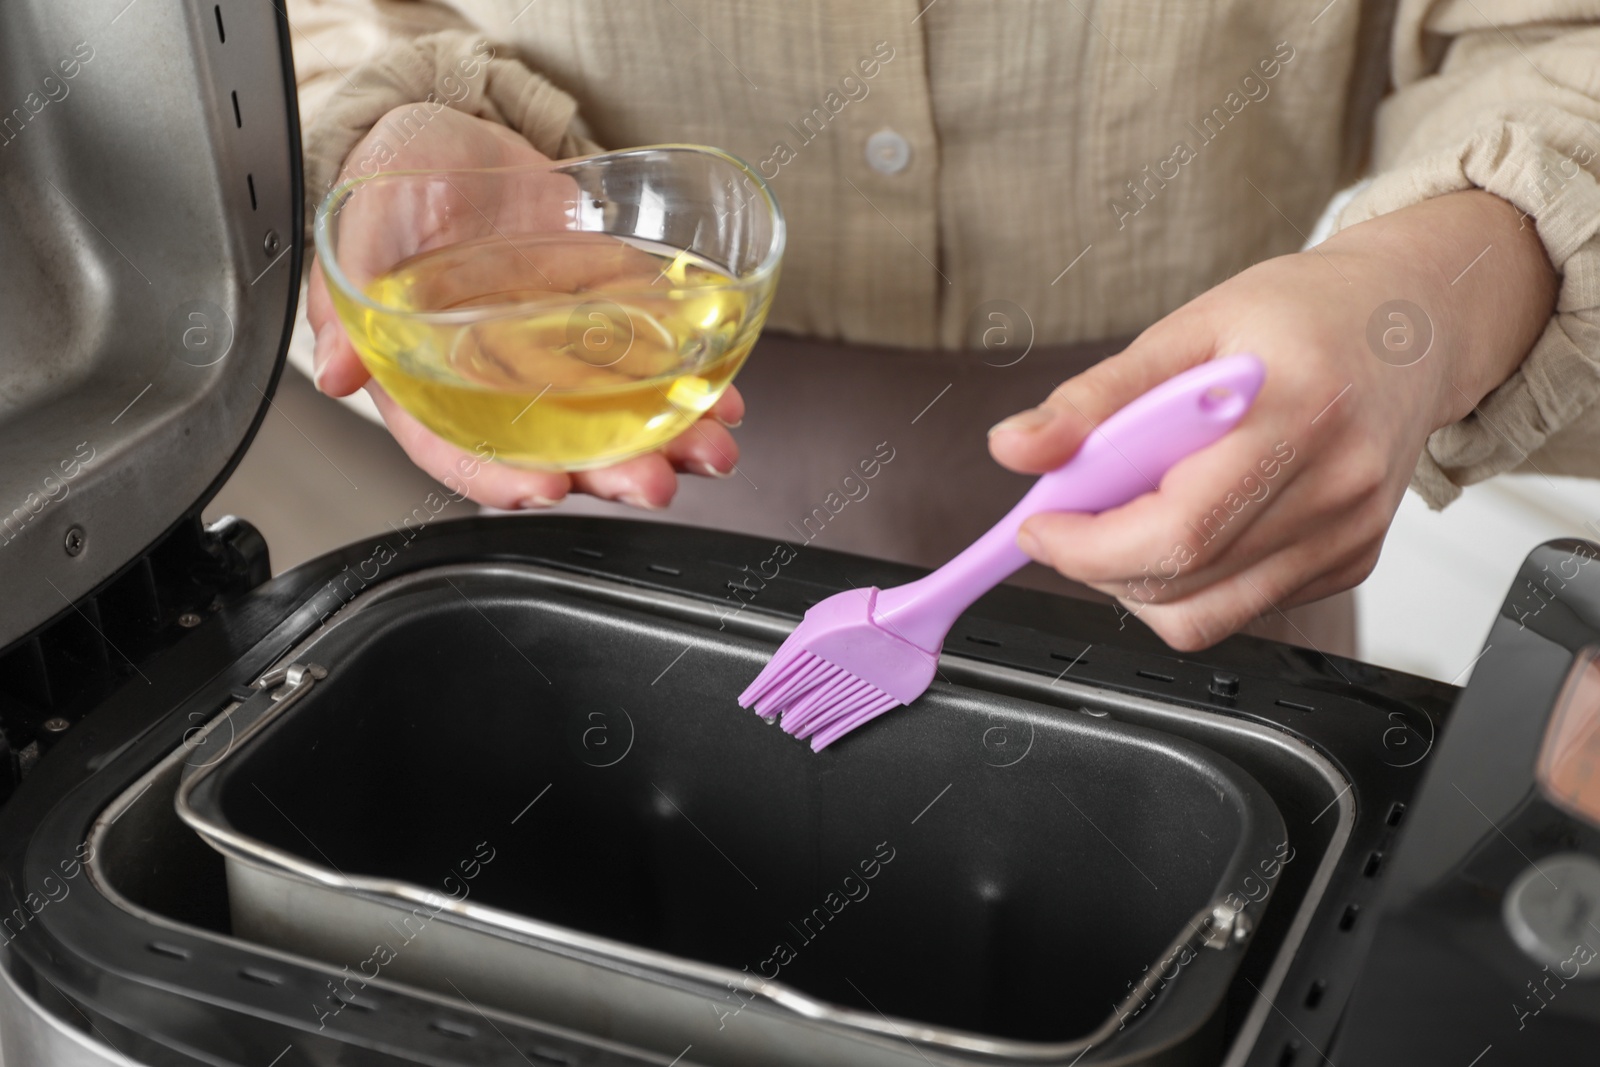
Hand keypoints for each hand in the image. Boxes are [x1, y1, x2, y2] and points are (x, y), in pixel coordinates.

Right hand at [306, 105, 742, 509]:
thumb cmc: (390, 191)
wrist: (447, 136)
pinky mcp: (606, 313)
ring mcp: (559, 352)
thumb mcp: (356, 238)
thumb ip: (345, 306)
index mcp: (430, 380)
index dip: (502, 479)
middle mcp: (502, 381)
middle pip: (557, 448)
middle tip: (656, 480)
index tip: (547, 489)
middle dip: (611, 473)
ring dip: (668, 440)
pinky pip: (653, 360)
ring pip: (615, 416)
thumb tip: (338, 372)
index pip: (462, 451)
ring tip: (712, 448)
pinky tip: (726, 397)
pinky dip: (694, 383)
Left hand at [989, 190, 1556, 649]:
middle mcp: (1337, 487)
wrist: (1411, 323)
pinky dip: (1192, 579)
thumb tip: (1016, 447)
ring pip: (1208, 615)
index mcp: (1298, 413)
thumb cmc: (1305, 314)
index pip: (1178, 529)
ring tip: (1131, 513)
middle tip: (1072, 516)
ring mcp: (1350, 535)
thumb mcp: (1188, 326)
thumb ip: (1096, 397)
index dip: (1089, 546)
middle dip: (1100, 564)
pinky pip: (1243, 606)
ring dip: (1140, 581)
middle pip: (1187, 583)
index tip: (1040, 525)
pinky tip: (1195, 516)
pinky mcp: (1350, 563)